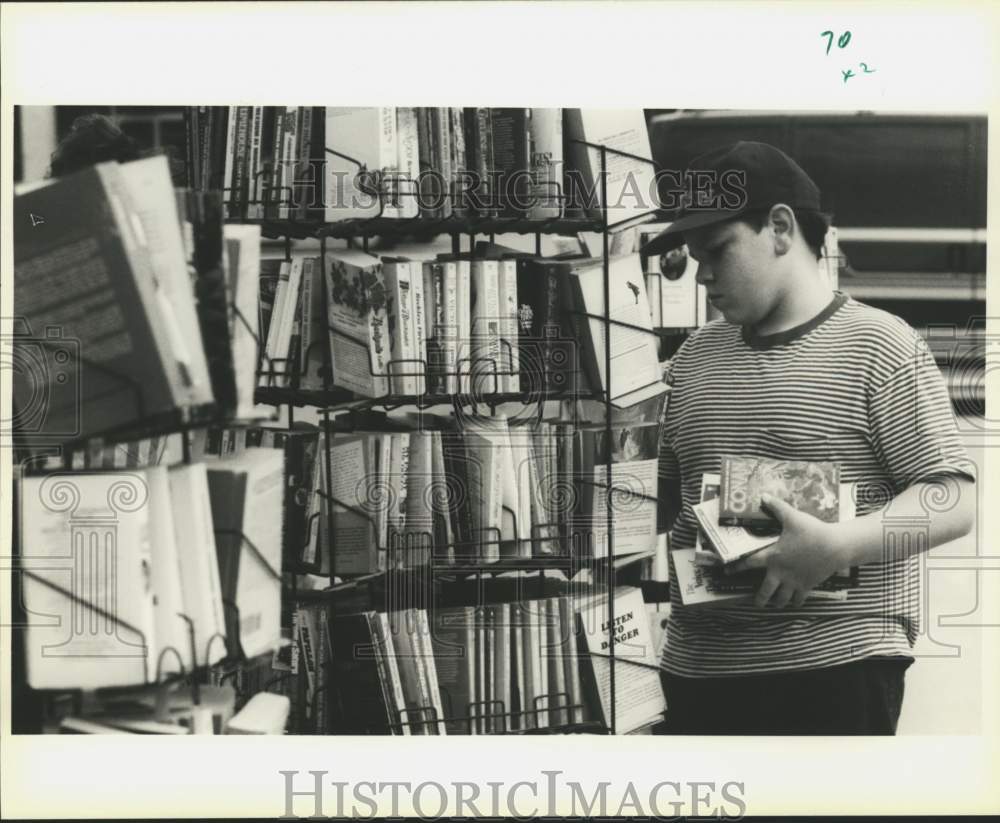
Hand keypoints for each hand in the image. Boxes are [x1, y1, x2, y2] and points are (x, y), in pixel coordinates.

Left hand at [725, 494, 847, 607]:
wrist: (836, 546)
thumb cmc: (812, 531)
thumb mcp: (793, 516)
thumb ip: (776, 507)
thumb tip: (763, 496)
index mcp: (773, 556)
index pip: (749, 563)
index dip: (737, 567)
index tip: (727, 572)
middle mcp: (780, 572)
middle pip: (765, 590)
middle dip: (760, 599)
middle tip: (756, 603)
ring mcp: (794, 581)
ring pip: (782, 598)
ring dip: (777, 602)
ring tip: (774, 604)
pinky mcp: (807, 586)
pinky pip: (799, 599)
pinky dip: (795, 602)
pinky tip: (794, 603)